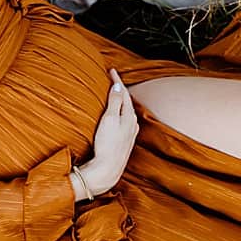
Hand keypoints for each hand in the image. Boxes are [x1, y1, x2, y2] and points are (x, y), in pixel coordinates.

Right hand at [79, 70, 138, 193]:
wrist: (108, 169)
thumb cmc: (107, 144)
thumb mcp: (109, 119)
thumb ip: (114, 102)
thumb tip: (117, 86)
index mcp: (129, 115)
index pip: (123, 92)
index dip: (117, 80)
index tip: (111, 70)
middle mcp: (132, 123)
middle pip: (126, 100)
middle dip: (119, 89)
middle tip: (112, 79)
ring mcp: (130, 133)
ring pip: (126, 110)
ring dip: (120, 100)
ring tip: (113, 94)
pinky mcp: (125, 141)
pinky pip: (124, 120)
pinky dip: (119, 112)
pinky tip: (116, 115)